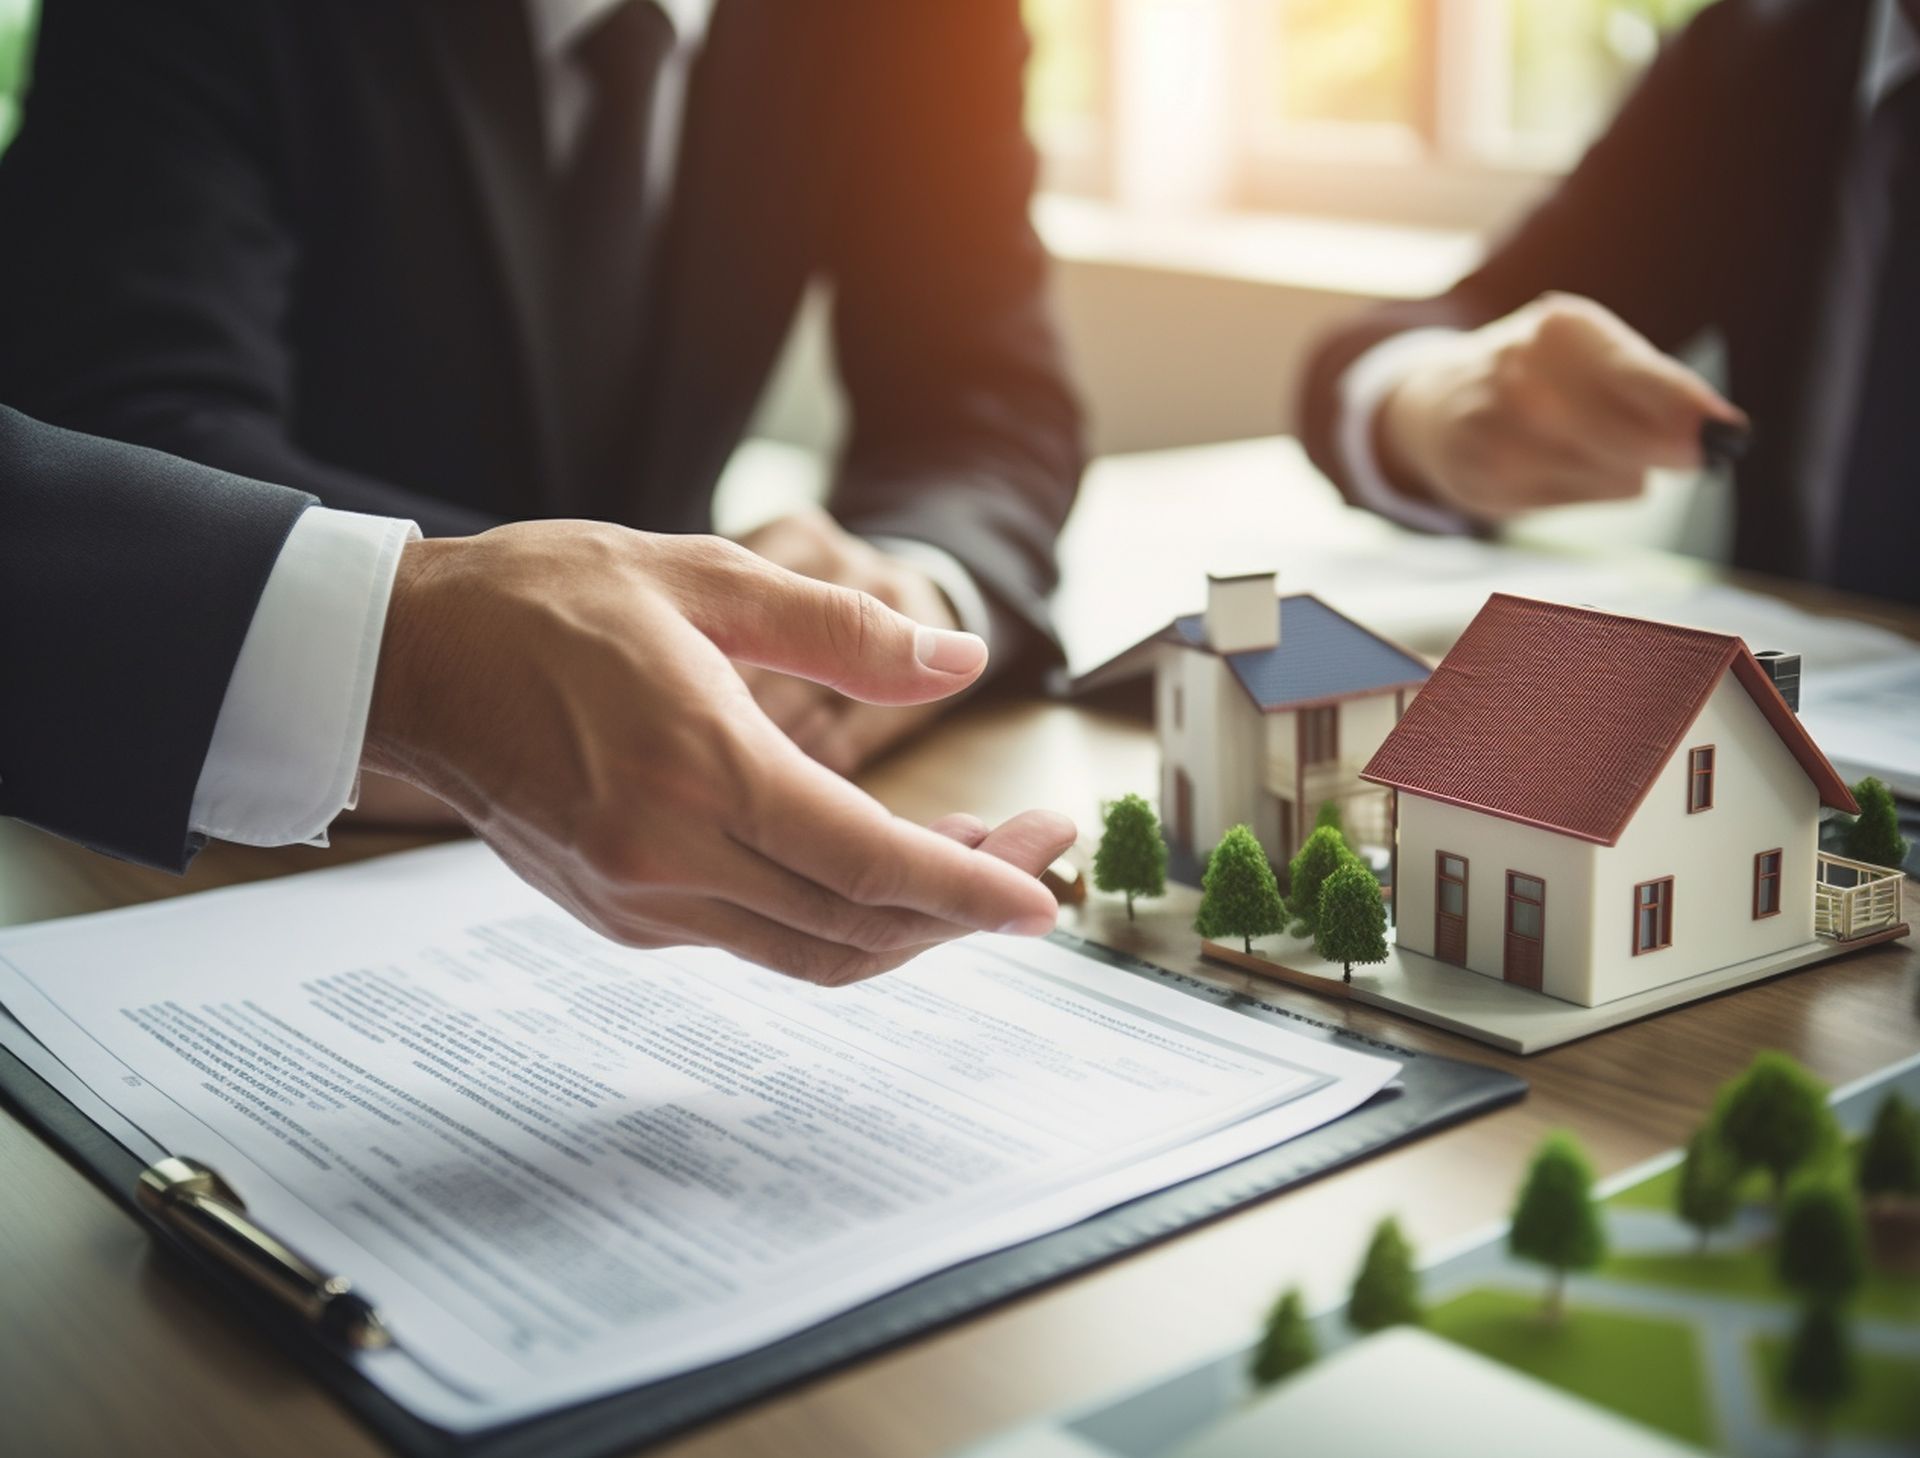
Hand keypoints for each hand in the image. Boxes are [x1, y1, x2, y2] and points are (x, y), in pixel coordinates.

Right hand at [361, 521, 1073, 983]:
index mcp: (698, 769)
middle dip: (962, 906)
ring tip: (970, 857)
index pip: (871, 863)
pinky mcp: (621, 914)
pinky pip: (754, 940)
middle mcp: (668, 860)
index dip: (973, 887)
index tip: (1046, 891)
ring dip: (904, 921)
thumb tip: (959, 661)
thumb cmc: (539, 604)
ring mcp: (640, 901)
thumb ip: (842, 629)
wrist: (403, 663)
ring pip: (811, 952)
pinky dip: (832, 917)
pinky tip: (868, 860)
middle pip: (856, 927)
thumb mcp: (701, 578)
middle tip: (1031, 853)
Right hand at [1375, 292, 1747, 521]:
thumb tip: (1718, 434)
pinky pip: (1566, 499)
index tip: (1728, 432)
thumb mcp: (1594, 355)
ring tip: (1611, 458)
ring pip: (1600, 472)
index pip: (1635, 373)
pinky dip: (1584, 491)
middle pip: (1619, 431)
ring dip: (1624, 472)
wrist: (1437, 400)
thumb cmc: (1545, 376)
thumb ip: (1655, 387)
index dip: (1685, 407)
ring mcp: (1495, 425)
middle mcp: (1520, 371)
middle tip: (1696, 460)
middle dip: (1667, 449)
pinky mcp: (1481, 474)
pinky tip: (1568, 472)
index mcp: (1561, 327)